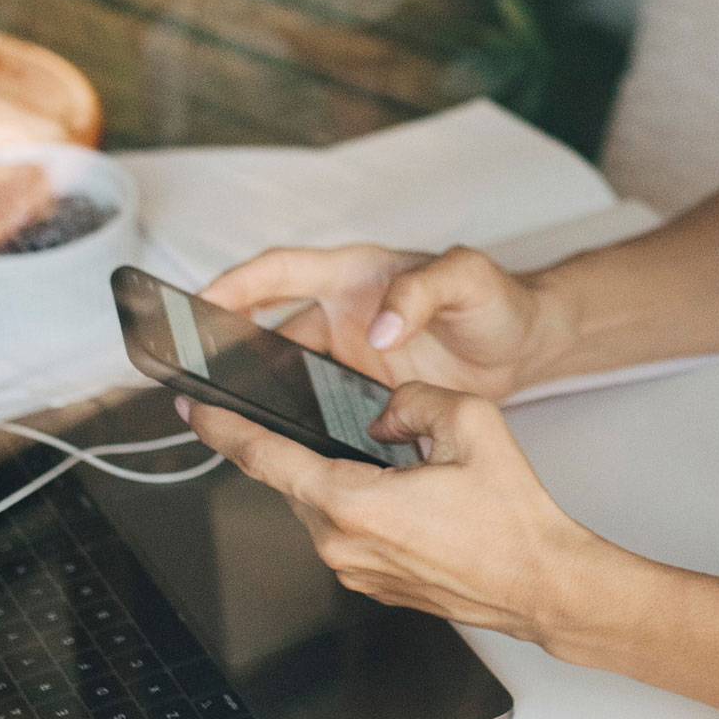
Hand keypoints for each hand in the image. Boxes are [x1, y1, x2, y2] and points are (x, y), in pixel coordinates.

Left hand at [177, 384, 621, 645]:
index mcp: (353, 502)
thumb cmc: (512, 518)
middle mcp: (341, 543)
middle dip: (306, 445)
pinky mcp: (370, 584)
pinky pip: (343, 531)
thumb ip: (412, 399)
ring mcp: (353, 570)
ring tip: (394, 462)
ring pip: (318, 504)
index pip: (264, 458)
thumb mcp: (470, 421)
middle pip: (293, 478)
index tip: (193, 409)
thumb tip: (383, 413)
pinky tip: (404, 494)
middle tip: (342, 423)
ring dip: (337, 475)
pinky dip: (357, 504)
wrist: (542, 584)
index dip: (222, 429)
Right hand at [199, 244, 569, 401]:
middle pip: (267, 329)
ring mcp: (349, 355)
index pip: (279, 271)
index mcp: (356, 275)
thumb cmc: (499, 300)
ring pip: (285, 374)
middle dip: (226, 350)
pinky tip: (286, 447)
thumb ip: (423, 292)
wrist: (527, 345)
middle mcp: (342, 313)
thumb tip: (381, 326)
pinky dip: (296, 424)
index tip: (200, 304)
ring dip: (256, 393)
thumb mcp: (469, 279)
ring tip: (224, 419)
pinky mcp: (362, 393)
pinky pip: (315, 407)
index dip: (235, 284)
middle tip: (191, 377)